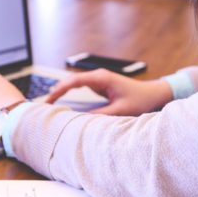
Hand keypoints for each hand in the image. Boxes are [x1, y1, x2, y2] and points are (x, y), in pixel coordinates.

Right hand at [46, 69, 172, 115]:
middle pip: (71, 81)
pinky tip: (62, 100)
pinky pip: (80, 87)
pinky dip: (69, 93)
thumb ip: (100, 115)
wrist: (153, 94)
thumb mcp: (120, 111)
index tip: (49, 99)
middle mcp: (98, 76)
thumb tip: (80, 120)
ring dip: (62, 91)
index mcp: (101, 78)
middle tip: (44, 104)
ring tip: (48, 103)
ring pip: (74, 83)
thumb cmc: (140, 100)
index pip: (74, 81)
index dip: (59, 90)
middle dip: (56, 90)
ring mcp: (98, 79)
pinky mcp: (100, 85)